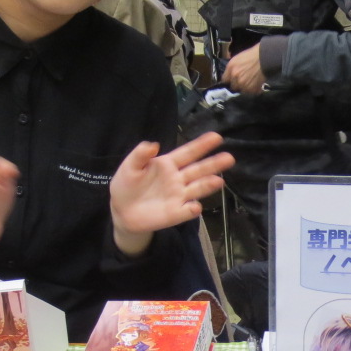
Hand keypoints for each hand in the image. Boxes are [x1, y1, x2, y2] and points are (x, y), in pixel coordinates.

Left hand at [109, 132, 234, 254]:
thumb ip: (140, 155)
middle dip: (213, 164)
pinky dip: (192, 209)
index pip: (187, 153)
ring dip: (208, 185)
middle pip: (199, 170)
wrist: (121, 210)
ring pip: (197, 189)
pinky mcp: (176, 213)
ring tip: (219, 181)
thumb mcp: (129, 167)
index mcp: (168, 164)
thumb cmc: (126, 185)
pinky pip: (187, 211)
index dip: (201, 145)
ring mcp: (178, 196)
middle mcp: (178, 179)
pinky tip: (194, 206)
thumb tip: (153, 144)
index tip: (216, 137)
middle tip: (229, 157)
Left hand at [224, 44, 266, 93]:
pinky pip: (251, 93)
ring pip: (242, 91)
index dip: (229, 80)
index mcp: (230, 69)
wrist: (265, 57)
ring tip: (251, 83)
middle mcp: (235, 78)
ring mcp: (244, 85)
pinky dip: (254, 90)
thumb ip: (231, 68)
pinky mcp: (252, 89)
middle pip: (233, 87)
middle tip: (243, 81)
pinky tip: (257, 84)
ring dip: (246, 88)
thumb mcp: (237, 58)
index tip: (231, 81)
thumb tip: (229, 74)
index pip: (224, 80)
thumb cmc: (252, 55)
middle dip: (237, 85)